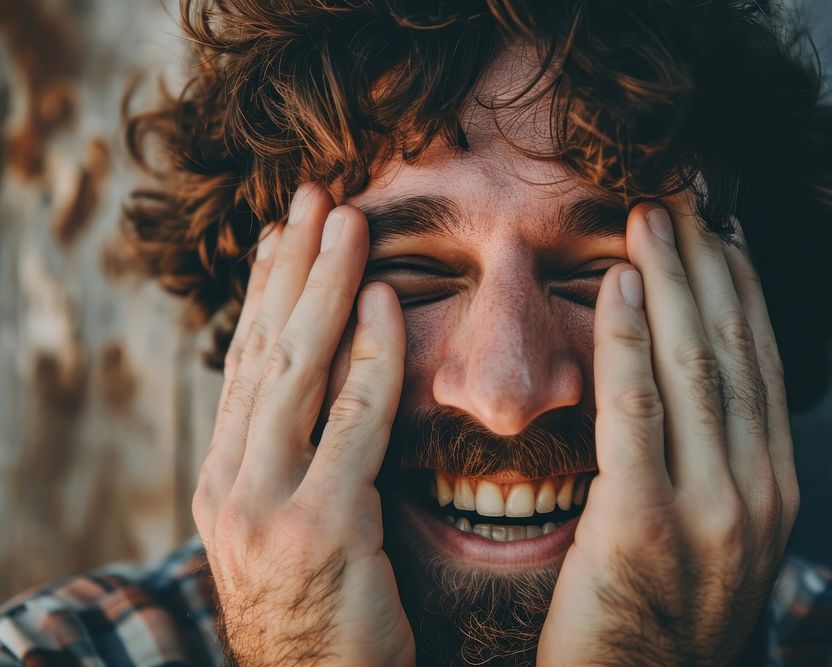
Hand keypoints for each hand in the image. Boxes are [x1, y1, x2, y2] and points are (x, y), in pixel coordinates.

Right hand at [191, 184, 413, 665]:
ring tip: (346, 221)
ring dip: (325, 288)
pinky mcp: (320, 529)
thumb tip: (321, 389)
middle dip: (292, 269)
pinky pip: (354, 423)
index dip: (263, 295)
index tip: (283, 235)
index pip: (244, 368)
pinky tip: (385, 302)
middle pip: (263, 353)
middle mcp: (231, 485)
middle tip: (314, 198)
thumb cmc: (321, 614)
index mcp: (224, 481)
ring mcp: (266, 507)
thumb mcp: (289, 530)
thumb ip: (295, 460)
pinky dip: (370, 356)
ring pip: (297, 372)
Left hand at [537, 196, 798, 665]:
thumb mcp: (713, 539)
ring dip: (671, 282)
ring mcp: (711, 511)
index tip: (716, 234)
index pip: (760, 366)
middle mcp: (759, 494)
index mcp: (774, 490)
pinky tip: (616, 285)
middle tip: (679, 198)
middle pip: (733, 352)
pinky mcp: (647, 526)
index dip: (738, 291)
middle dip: (706, 267)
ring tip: (649, 216)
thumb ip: (711, 466)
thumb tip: (692, 391)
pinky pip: (638, 414)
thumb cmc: (657, 615)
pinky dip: (628, 341)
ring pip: (695, 368)